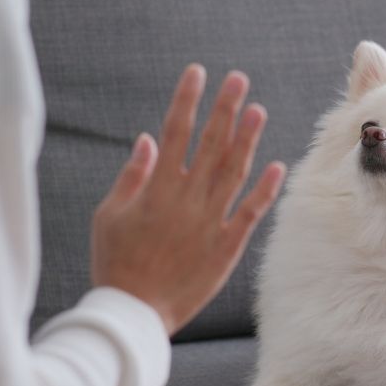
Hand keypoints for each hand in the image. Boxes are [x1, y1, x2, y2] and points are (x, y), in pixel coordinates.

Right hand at [91, 65, 283, 333]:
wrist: (135, 312)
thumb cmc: (116, 262)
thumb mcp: (108, 215)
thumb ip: (131, 177)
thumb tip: (146, 139)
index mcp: (156, 188)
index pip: (174, 133)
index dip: (187, 100)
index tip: (198, 73)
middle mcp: (186, 199)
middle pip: (210, 145)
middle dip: (224, 109)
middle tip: (238, 79)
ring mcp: (209, 221)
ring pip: (233, 172)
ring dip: (247, 140)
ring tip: (258, 110)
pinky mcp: (226, 246)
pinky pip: (249, 213)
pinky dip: (264, 190)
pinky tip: (277, 167)